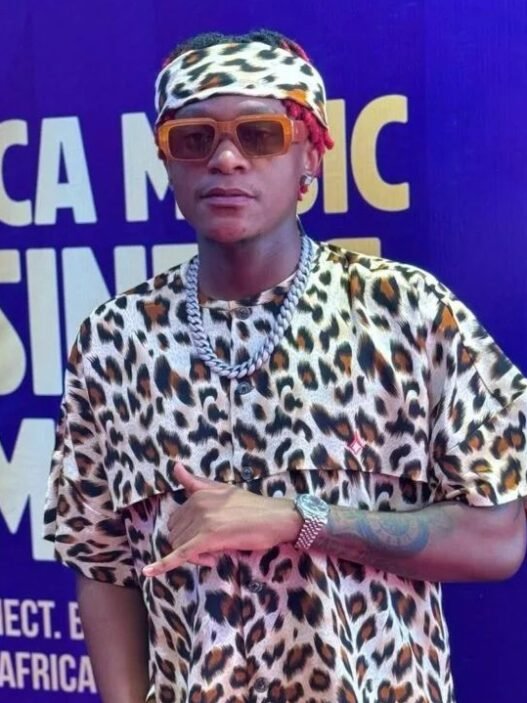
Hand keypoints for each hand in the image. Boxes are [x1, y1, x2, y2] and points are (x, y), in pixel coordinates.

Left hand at [142, 463, 300, 576]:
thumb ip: (197, 482)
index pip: (177, 520)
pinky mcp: (207, 538)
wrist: (276, 518)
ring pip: (180, 547)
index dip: (188, 533)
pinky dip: (163, 564)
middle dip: (189, 546)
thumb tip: (175, 466)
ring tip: (216, 555)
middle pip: (176, 535)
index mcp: (198, 494)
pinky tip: (149, 572)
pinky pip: (181, 554)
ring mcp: (202, 521)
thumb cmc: (253, 507)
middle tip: (213, 550)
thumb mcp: (223, 490)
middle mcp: (197, 504)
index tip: (208, 539)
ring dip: (194, 556)